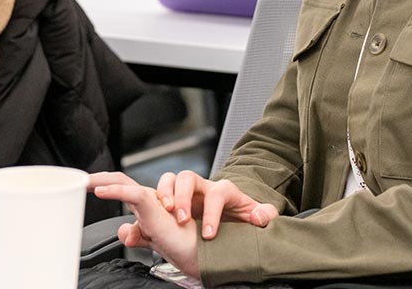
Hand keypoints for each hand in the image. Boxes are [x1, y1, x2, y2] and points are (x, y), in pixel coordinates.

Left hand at [92, 177, 199, 277]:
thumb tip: (122, 231)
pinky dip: (118, 192)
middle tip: (82, 180)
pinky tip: (101, 192)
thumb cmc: (190, 242)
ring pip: (127, 183)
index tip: (83, 185)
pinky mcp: (165, 209)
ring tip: (102, 197)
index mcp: (149, 205)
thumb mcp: (156, 240)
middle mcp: (155, 199)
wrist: (211, 250)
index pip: (122, 188)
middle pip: (122, 179)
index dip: (103, 184)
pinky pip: (137, 194)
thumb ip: (139, 233)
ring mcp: (161, 202)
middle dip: (100, 178)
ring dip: (116, 190)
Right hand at [157, 171, 277, 238]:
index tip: (209, 234)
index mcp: (224, 191)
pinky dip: (148, 203)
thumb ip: (265, 214)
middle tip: (180, 219)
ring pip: (170, 180)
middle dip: (182, 197)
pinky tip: (146, 218)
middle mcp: (202, 187)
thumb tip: (260, 217)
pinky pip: (156, 194)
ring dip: (164, 194)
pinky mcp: (173, 201)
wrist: (230, 215)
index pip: (216, 193)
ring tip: (163, 212)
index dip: (212, 212)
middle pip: (188, 178)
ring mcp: (186, 192)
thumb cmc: (241, 215)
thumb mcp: (257, 215)